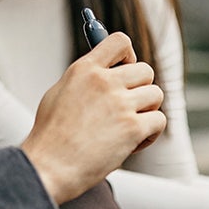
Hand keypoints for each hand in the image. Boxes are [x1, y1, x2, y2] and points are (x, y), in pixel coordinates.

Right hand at [21, 32, 165, 203]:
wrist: (49, 167)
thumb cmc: (51, 136)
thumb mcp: (60, 92)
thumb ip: (86, 78)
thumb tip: (109, 68)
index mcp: (84, 69)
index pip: (120, 42)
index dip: (128, 56)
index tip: (125, 69)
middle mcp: (104, 82)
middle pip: (145, 70)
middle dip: (140, 89)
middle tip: (127, 107)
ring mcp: (120, 104)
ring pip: (156, 95)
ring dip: (147, 111)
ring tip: (129, 127)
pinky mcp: (132, 128)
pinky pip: (159, 120)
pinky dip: (150, 133)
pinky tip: (133, 142)